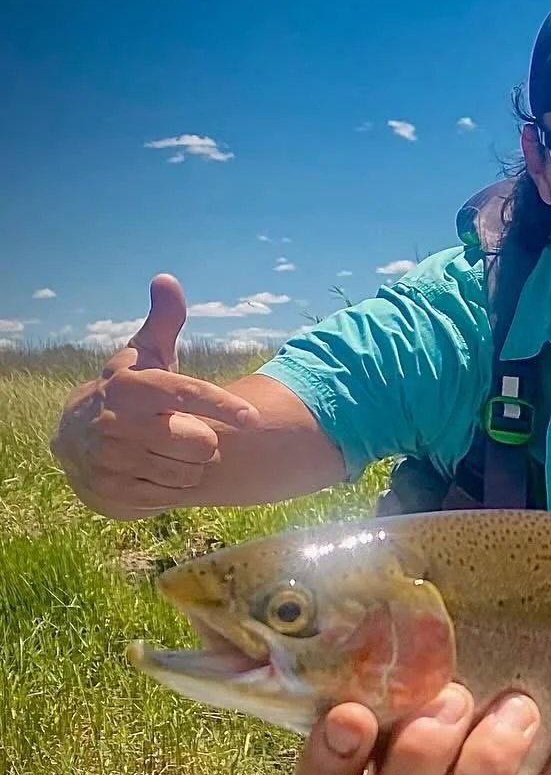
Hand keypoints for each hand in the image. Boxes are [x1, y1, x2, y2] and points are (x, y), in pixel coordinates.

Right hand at [50, 274, 257, 516]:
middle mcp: (118, 423)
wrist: (75, 438)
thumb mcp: (143, 356)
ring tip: (165, 450)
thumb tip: (167, 279)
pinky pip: (172, 495)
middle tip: (181, 430)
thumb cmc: (128, 391)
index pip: (186, 394)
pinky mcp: (113, 491)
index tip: (252, 418)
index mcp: (131, 387)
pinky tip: (153, 469)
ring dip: (188, 465)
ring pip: (190, 473)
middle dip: (202, 440)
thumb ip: (164, 321)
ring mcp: (113, 460)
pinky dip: (171, 485)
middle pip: (201, 443)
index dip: (221, 405)